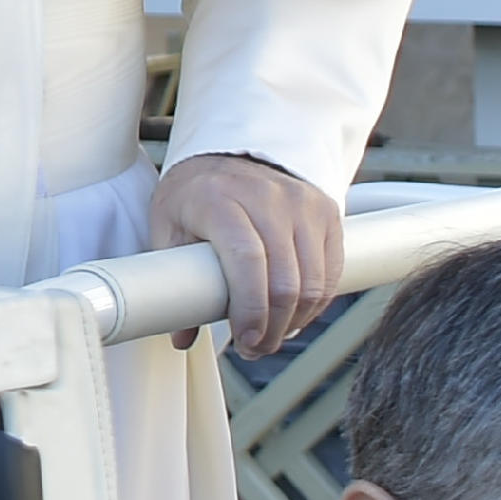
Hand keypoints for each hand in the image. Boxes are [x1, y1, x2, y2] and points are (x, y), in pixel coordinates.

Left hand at [151, 153, 343, 358]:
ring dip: (296, 320)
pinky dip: (317, 301)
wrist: (231, 151)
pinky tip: (296, 316)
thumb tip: (182, 338)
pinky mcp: (326, 210)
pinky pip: (331, 269)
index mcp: (220, 199)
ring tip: (273, 337)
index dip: (249, 309)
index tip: (245, 339)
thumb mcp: (169, 227)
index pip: (246, 260)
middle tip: (255, 348)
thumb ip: (173, 280)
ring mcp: (301, 203)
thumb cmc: (195, 194)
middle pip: (285, 279)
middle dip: (273, 327)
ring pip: (313, 280)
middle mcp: (267, 198)